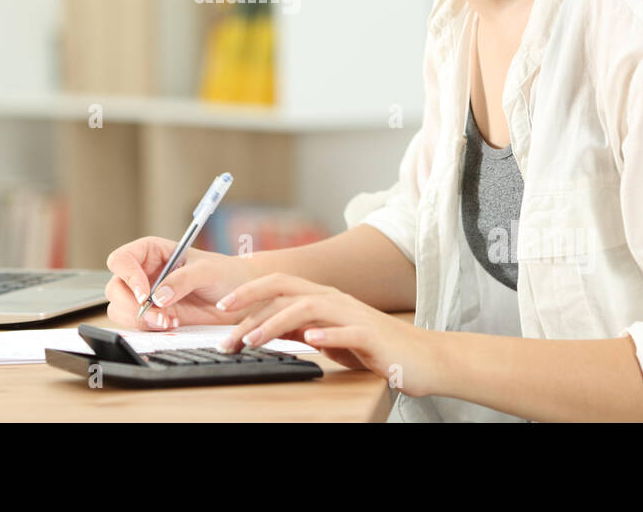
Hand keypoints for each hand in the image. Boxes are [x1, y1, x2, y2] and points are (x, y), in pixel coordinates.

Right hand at [104, 236, 252, 330]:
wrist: (240, 298)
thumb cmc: (226, 274)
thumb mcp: (207, 270)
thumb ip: (182, 280)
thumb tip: (158, 297)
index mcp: (152, 252)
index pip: (122, 259)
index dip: (128, 276)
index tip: (144, 293)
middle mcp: (144, 273)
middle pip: (116, 288)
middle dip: (131, 305)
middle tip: (157, 315)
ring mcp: (147, 297)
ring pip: (120, 309)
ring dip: (139, 320)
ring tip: (168, 322)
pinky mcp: (154, 316)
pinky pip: (137, 325)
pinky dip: (149, 329)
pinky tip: (172, 326)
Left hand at [215, 272, 441, 396]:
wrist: (422, 356)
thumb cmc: (373, 346)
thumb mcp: (328, 335)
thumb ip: (300, 328)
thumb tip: (267, 327)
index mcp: (322, 297)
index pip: (278, 286)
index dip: (248, 292)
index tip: (220, 308)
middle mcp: (334, 299)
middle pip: (286, 288)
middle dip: (251, 301)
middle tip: (222, 320)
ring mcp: (353, 314)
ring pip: (307, 309)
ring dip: (275, 322)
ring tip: (252, 339)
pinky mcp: (371, 335)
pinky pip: (346, 330)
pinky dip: (325, 334)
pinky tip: (309, 342)